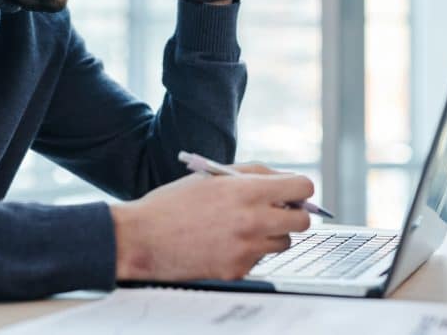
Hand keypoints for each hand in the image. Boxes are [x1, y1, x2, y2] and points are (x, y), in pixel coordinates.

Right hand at [110, 168, 314, 281]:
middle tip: (276, 211)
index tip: (292, 193)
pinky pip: (260, 259)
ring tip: (243, 227)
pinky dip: (249, 252)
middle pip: (303, 220)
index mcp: (246, 191)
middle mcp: (252, 220)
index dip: (299, 189)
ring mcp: (247, 248)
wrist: (143, 237)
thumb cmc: (174, 203)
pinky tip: (224, 244)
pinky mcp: (238, 270)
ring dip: (272, 234)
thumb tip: (285, 180)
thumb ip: (253, 174)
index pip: (302, 188)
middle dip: (293, 214)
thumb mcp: (213, 176)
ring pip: (284, 242)